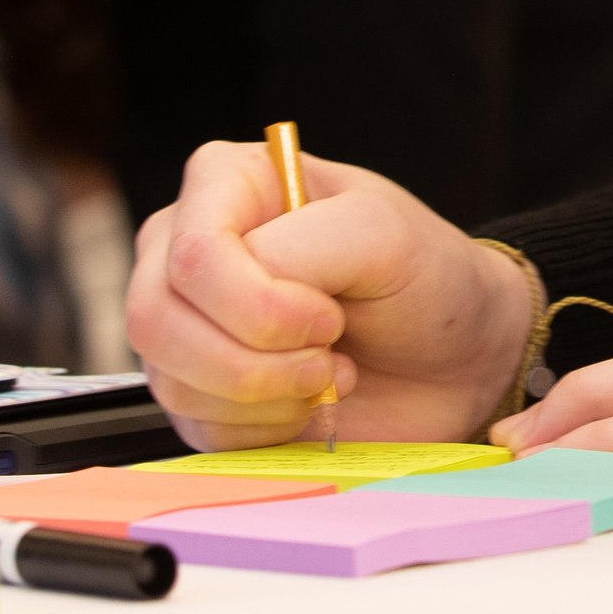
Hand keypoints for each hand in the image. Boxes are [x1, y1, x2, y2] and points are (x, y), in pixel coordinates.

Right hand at [125, 139, 534, 449]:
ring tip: (328, 373)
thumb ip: (306, 245)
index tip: (329, 319)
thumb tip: (245, 291)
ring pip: (169, 379)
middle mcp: (186, 248)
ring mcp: (186, 323)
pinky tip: (306, 404)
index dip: (258, 304)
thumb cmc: (423, 277)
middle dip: (254, 361)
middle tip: (330, 357)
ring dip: (265, 396)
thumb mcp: (383, 233)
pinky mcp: (198, 393)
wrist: (455, 359)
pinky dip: (261, 430)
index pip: (192, 253)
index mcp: (226, 184)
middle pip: (157, 319)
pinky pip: (193, 427)